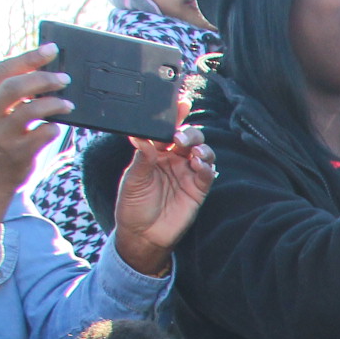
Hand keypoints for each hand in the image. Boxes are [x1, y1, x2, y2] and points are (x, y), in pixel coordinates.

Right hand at [0, 48, 69, 228]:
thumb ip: (9, 96)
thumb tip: (43, 74)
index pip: (4, 70)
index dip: (30, 57)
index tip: (52, 49)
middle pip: (16, 86)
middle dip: (44, 78)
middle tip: (65, 78)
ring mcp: (0, 135)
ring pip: (32, 110)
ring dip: (55, 103)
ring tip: (68, 104)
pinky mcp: (17, 153)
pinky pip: (44, 134)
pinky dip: (54, 127)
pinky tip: (56, 127)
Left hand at [109, 121, 215, 275]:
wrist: (143, 234)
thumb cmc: (133, 206)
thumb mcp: (132, 179)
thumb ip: (142, 158)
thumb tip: (141, 137)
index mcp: (155, 153)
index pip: (165, 131)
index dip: (174, 117)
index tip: (179, 104)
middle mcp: (173, 160)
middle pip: (188, 138)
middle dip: (189, 133)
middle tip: (180, 139)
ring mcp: (187, 173)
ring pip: (202, 152)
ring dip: (201, 148)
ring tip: (194, 152)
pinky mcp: (198, 189)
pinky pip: (207, 174)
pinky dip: (207, 168)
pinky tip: (200, 167)